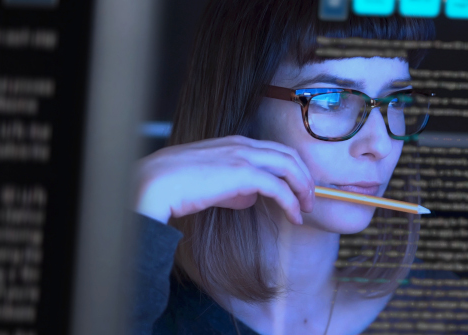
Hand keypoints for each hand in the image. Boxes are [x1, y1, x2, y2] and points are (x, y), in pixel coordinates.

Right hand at [135, 135, 314, 224]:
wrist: (157, 183)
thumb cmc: (177, 185)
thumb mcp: (211, 183)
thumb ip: (233, 187)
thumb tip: (251, 198)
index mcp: (235, 143)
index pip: (276, 151)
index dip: (292, 169)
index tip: (299, 189)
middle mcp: (243, 144)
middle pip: (289, 155)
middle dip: (305, 178)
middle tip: (310, 200)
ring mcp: (244, 156)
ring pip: (290, 166)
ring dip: (303, 188)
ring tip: (306, 209)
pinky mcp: (243, 173)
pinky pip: (279, 187)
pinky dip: (291, 202)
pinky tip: (294, 217)